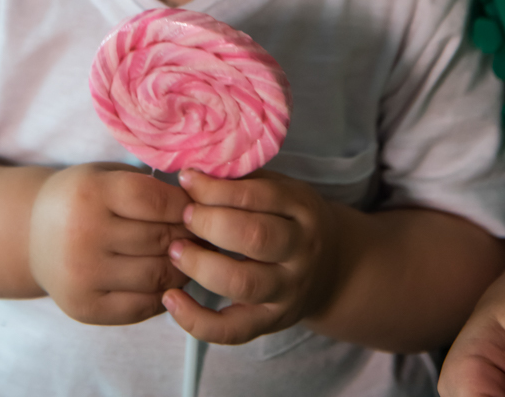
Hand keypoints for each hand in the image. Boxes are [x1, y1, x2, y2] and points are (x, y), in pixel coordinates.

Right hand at [29, 162, 191, 324]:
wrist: (32, 234)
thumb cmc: (81, 198)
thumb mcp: (105, 176)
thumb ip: (146, 186)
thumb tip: (202, 206)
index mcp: (90, 193)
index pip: (156, 201)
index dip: (186, 206)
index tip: (200, 206)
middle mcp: (83, 235)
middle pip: (160, 240)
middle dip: (191, 237)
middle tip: (207, 234)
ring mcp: (83, 276)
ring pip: (157, 276)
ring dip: (184, 267)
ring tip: (193, 256)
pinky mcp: (85, 308)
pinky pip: (141, 306)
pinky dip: (164, 293)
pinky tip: (169, 279)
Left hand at [161, 169, 338, 344]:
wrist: (332, 268)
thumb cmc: (290, 219)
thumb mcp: (280, 190)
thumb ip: (243, 183)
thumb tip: (193, 174)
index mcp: (302, 209)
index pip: (258, 196)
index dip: (216, 189)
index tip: (187, 180)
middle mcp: (300, 251)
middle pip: (255, 237)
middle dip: (210, 223)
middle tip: (184, 215)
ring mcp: (287, 290)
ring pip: (243, 284)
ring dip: (200, 266)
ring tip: (175, 251)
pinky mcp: (271, 322)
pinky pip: (233, 330)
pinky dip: (197, 321)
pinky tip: (172, 299)